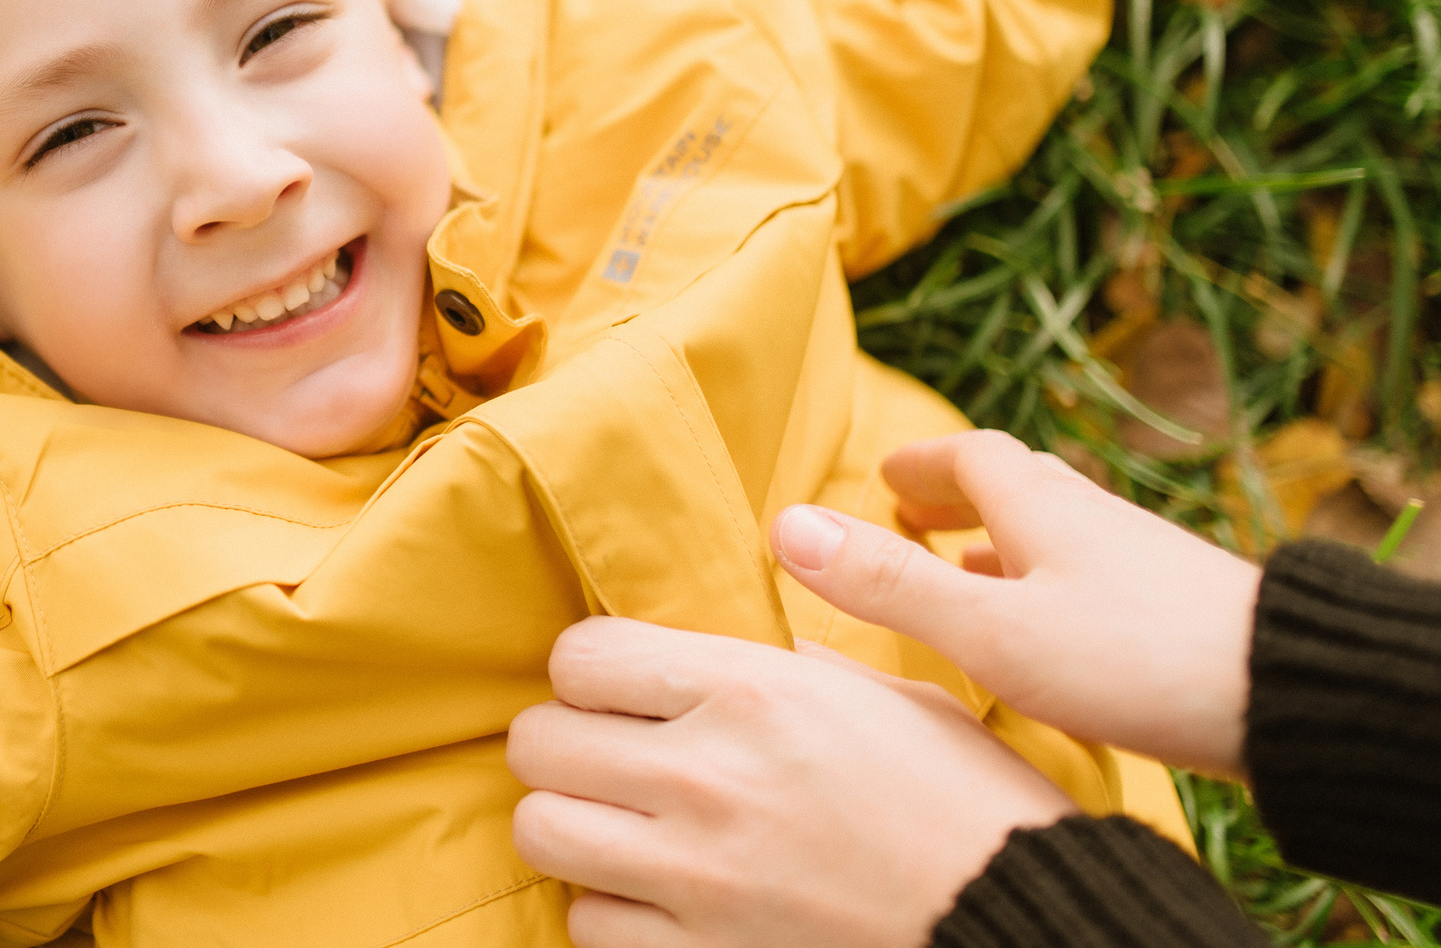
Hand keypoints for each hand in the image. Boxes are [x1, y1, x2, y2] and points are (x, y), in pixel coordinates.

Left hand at [508, 620, 1073, 947]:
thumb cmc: (964, 800)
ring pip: (542, 831)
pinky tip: (661, 899)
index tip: (620, 690)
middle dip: (567, 745)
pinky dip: (612, 912)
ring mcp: (698, 877)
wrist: (1021, 922)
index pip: (579, 657)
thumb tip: (698, 641)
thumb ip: (776, 660)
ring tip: (623, 827)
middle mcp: (709, 777)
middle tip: (610, 758)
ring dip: (575, 827)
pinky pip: (589, 924)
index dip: (591, 672)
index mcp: (753, 691)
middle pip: (539, 742)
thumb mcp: (882, 695)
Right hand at [773, 429, 1261, 777]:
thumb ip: (888, 583)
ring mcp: (1138, 560)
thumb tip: (783, 525)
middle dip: (954, 494)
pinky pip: (1088, 575)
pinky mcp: (1172, 608)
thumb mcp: (987, 629)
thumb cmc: (1129, 658)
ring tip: (963, 572)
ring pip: (1054, 533)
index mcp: (1039, 504)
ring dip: (1000, 542)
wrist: (1285, 695)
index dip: (919, 463)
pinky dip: (1044, 584)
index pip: (968, 455)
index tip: (878, 478)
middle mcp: (1089, 517)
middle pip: (1014, 485)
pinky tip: (1045, 632)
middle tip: (907, 514)